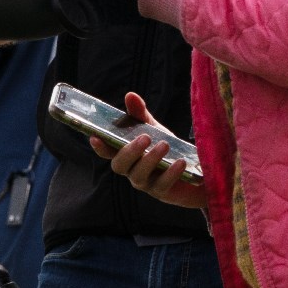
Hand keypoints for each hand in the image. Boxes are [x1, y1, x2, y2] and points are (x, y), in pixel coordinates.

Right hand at [95, 91, 209, 208]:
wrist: (192, 169)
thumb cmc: (166, 148)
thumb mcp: (154, 128)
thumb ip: (140, 114)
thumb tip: (130, 95)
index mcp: (126, 154)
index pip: (107, 152)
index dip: (100, 146)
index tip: (95, 137)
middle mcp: (131, 170)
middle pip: (119, 165)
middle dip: (130, 151)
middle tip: (145, 137)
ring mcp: (144, 183)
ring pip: (138, 175)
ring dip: (150, 159)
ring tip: (165, 145)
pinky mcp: (161, 192)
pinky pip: (161, 185)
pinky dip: (170, 173)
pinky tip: (180, 162)